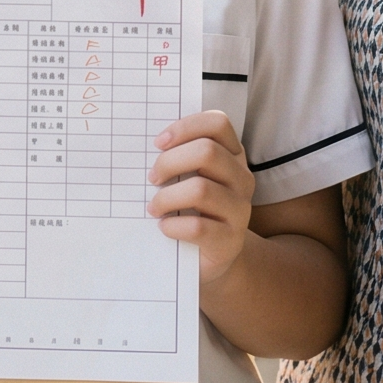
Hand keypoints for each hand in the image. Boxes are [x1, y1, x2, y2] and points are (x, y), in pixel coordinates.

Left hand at [149, 111, 255, 284]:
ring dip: (166, 197)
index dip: (185, 127)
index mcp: (232, 156)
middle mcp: (242, 179)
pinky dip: (173, 226)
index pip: (218, 124)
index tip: (159, 143)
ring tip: (154, 207)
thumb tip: (140, 146)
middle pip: (207, 152)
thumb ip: (177, 158)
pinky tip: (164, 227)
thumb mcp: (188, 179)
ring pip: (201, 190)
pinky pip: (198, 227)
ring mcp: (240, 211)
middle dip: (169, 162)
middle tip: (152, 178)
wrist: (207, 258)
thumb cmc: (191, 210)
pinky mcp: (230, 241)